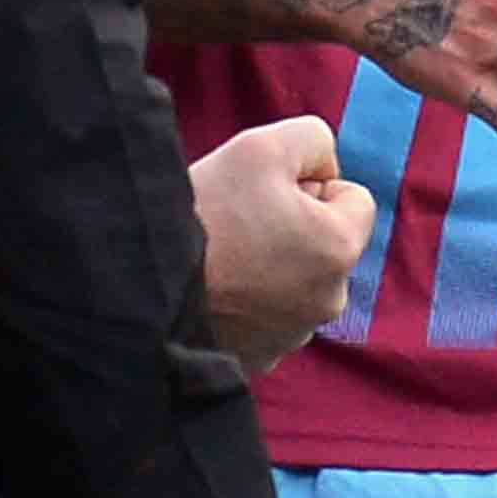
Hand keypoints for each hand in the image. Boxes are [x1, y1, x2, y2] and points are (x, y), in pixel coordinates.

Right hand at [190, 117, 376, 371]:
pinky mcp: (260, 356)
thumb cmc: (206, 211)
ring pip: (297, 279)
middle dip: (296, 225)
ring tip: (224, 254)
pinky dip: (248, 300)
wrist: (142, 286)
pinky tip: (215, 287)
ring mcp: (293, 335)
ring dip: (272, 263)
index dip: (312, 184)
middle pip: (326, 242)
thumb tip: (322, 169)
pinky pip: (268, 314)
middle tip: (240, 220)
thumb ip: (313, 141)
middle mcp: (328, 301)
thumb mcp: (262, 146)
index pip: (354, 199)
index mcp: (339, 250)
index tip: (268, 192)